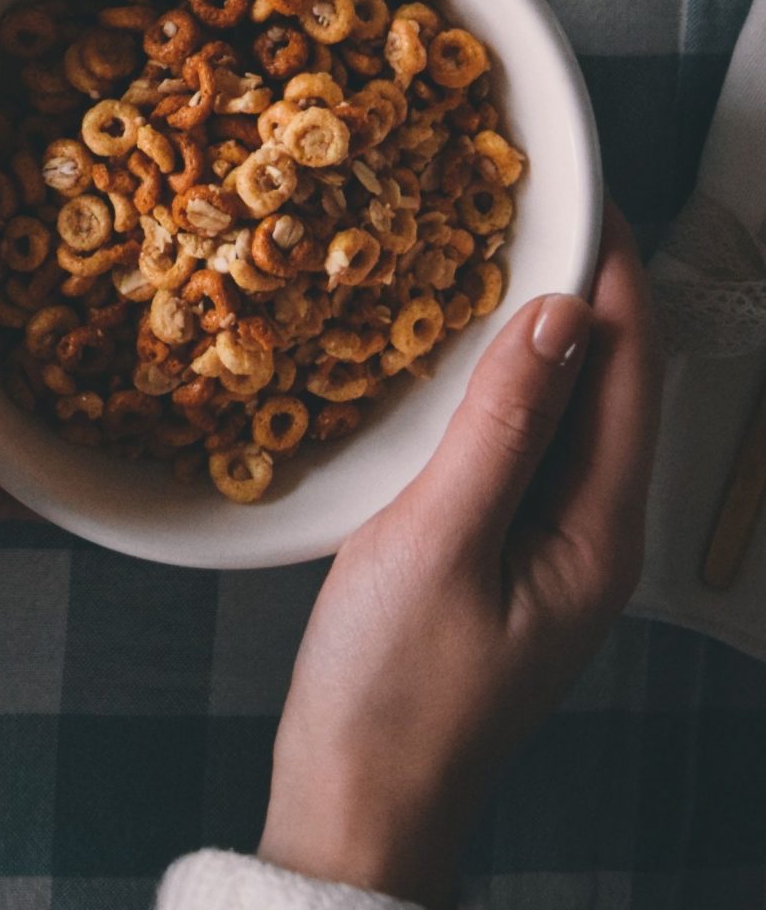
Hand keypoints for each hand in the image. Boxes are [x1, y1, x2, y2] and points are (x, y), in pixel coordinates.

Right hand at [259, 201, 659, 909]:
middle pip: (609, 380)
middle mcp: (592, 533)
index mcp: (598, 531)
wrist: (356, 801)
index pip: (631, 366)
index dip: (613, 268)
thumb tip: (558, 311)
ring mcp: (549, 547)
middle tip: (525, 195)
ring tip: (489, 244)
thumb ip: (502, 424)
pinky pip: (522, 440)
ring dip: (539, 326)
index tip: (577, 186)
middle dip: (583, 283)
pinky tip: (455, 348)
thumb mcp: (438, 542)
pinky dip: (502, 378)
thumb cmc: (393, 689)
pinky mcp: (502, 553)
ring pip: (565, 406)